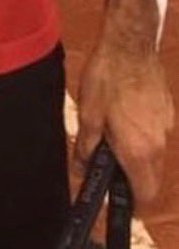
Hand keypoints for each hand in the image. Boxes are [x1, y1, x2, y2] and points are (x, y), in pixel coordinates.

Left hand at [75, 37, 173, 206]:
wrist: (131, 45)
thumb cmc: (107, 78)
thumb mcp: (88, 114)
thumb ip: (86, 147)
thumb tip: (81, 169)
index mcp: (138, 151)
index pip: (145, 195)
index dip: (132, 204)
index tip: (117, 201)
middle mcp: (158, 145)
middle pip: (151, 180)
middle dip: (131, 179)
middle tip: (107, 164)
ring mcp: (167, 129)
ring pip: (155, 159)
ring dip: (137, 157)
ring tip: (112, 134)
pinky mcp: (168, 114)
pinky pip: (158, 137)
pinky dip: (143, 138)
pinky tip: (125, 117)